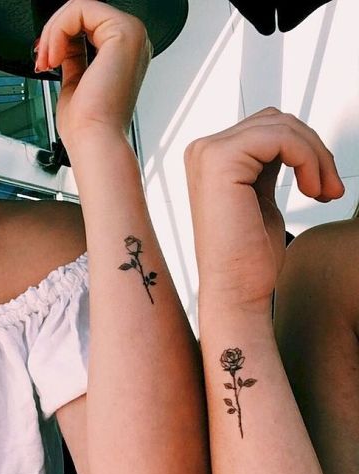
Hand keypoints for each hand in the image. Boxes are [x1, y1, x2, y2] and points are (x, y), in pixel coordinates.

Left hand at [34, 0, 151, 145]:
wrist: (94, 141)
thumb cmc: (87, 125)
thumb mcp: (75, 80)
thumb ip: (73, 55)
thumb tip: (62, 42)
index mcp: (125, 55)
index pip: (85, 24)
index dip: (58, 36)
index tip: (45, 62)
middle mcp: (133, 43)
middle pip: (81, 12)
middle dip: (53, 32)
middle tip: (43, 61)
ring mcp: (132, 35)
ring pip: (78, 8)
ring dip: (53, 32)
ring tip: (48, 61)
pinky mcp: (124, 32)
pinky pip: (79, 10)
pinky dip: (57, 30)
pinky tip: (56, 57)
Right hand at [184, 108, 343, 312]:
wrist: (236, 292)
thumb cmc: (248, 259)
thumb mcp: (260, 199)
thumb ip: (266, 167)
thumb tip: (291, 143)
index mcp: (210, 160)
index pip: (266, 129)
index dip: (304, 151)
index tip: (323, 188)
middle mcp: (202, 152)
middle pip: (275, 121)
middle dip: (313, 152)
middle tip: (330, 191)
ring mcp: (208, 153)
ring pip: (281, 126)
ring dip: (315, 157)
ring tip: (322, 193)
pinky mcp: (221, 161)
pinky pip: (280, 137)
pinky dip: (307, 159)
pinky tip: (311, 191)